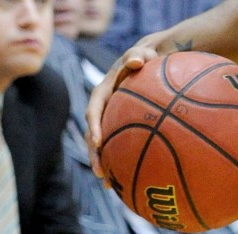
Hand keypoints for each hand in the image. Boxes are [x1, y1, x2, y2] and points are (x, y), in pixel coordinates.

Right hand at [85, 44, 159, 180]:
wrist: (144, 62)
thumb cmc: (143, 58)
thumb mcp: (140, 54)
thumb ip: (138, 56)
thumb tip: (136, 62)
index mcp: (102, 93)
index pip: (94, 111)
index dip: (95, 126)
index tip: (99, 141)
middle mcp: (101, 108)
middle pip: (93, 134)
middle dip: (94, 154)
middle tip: (100, 171)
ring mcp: (108, 118)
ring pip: (101, 144)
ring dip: (102, 162)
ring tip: (109, 184)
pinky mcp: (117, 125)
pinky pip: (115, 143)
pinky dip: (118, 159)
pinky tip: (126, 177)